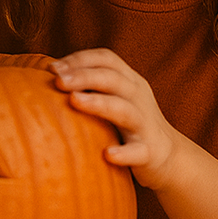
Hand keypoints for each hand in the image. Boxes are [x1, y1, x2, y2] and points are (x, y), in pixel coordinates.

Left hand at [50, 47, 182, 189]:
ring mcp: (145, 125)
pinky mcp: (150, 152)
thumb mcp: (114, 100)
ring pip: (125, 110)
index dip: (80, 59)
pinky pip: (138, 151)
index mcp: (129, 81)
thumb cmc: (129, 126)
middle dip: (84, 76)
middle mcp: (139, 98)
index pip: (106, 59)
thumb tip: (46, 77)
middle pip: (113, 79)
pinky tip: (107, 155)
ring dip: (99, 103)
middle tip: (58, 80)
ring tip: (74, 101)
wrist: (171, 159)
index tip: (53, 68)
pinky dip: (124, 152)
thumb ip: (89, 87)